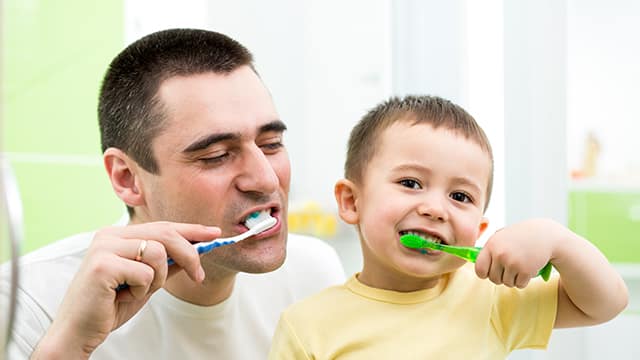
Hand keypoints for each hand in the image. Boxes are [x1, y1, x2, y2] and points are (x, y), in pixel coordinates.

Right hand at [32, 222, 220, 358]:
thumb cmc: (111, 305)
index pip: (162, 226)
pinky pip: (145, 273)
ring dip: (159, 278)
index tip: (215, 234)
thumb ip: (167, 263)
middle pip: (164, 233)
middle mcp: (109, 235)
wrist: (79, 330)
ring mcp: (104, 248)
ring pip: (157, 252)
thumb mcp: (147, 281)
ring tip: (140, 291)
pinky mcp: (102, 265)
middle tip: (199, 276)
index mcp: (118, 235)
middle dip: (189, 254)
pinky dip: (143, 289)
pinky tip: (124, 296)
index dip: (191, 230)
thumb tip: (197, 250)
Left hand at [474, 218, 560, 287]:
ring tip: (520, 265)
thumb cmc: (521, 236)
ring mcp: (512, 263)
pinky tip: (528, 268)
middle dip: (501, 277)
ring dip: (513, 279)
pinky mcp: (525, 270)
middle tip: (510, 267)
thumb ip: (489, 249)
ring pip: (507, 283)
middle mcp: (499, 254)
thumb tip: (471, 258)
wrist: (545, 235)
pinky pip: (519, 285)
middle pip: (493, 279)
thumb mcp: (501, 236)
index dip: (485, 273)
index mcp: (491, 246)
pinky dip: (524, 281)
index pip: (479, 269)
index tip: (491, 271)